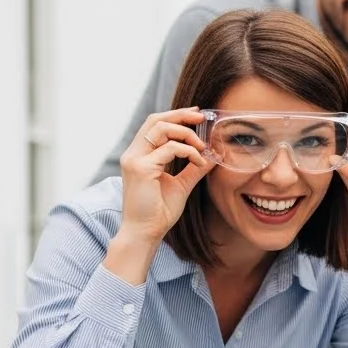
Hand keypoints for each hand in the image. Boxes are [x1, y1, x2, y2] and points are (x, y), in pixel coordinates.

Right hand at [118, 107, 212, 241]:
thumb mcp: (181, 184)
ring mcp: (134, 160)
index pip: (155, 125)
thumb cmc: (159, 211)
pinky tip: (200, 162)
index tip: (198, 115)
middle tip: (203, 117)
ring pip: (161, 129)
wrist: (146, 232)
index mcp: (139, 155)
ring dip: (186, 133)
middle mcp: (133, 154)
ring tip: (202, 147)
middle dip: (181, 115)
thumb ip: (194, 168)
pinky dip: (189, 151)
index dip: (176, 115)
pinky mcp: (141, 168)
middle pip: (155, 120)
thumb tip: (213, 155)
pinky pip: (169, 149)